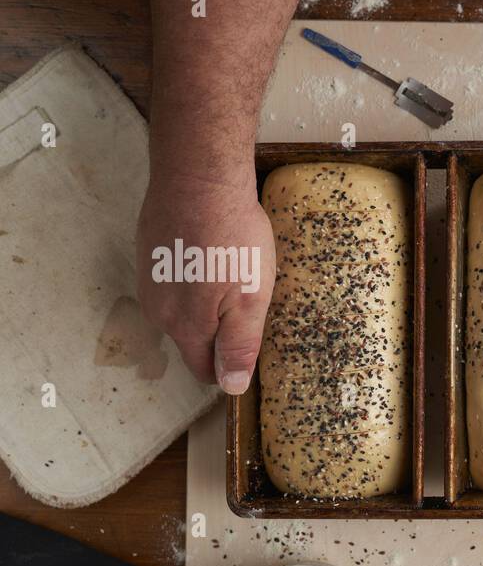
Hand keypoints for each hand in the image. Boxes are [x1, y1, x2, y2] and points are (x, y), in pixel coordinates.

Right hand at [136, 171, 274, 392]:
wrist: (198, 178)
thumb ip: (239, 346)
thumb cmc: (231, 238)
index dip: (229, 365)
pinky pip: (175, 281)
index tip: (250, 343)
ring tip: (230, 271)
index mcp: (186, 327)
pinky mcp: (149, 255)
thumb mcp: (250, 299)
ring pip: (183, 310)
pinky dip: (194, 276)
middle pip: (193, 339)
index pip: (203, 369)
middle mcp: (159, 310)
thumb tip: (231, 386)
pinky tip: (212, 252)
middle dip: (221, 329)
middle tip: (247, 296)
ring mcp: (149, 281)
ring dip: (207, 301)